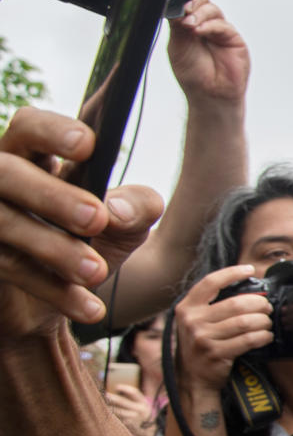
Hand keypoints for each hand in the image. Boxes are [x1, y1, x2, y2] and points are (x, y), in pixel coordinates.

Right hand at [0, 107, 161, 335]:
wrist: (62, 300)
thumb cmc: (90, 243)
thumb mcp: (126, 225)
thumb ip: (137, 207)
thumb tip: (118, 212)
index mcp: (33, 158)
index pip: (30, 127)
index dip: (53, 131)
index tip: (88, 144)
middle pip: (7, 173)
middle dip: (51, 195)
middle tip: (96, 219)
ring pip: (5, 224)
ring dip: (54, 249)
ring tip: (96, 272)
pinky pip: (10, 270)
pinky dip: (53, 290)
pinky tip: (90, 308)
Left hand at [103, 383, 155, 435]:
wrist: (149, 427)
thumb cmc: (140, 410)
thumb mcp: (141, 403)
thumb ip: (131, 397)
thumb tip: (114, 389)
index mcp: (143, 402)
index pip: (134, 393)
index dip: (125, 388)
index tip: (116, 386)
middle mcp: (140, 409)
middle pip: (124, 402)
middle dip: (113, 398)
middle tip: (105, 394)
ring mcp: (134, 418)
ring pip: (119, 411)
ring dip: (110, 407)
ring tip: (102, 403)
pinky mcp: (128, 425)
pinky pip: (118, 419)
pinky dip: (111, 415)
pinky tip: (104, 412)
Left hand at [166, 0, 250, 105]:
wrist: (209, 95)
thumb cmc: (194, 74)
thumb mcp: (177, 45)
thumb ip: (176, 25)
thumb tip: (174, 5)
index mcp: (190, 25)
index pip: (188, 3)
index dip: (182, 1)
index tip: (174, 6)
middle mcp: (206, 26)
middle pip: (202, 2)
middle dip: (191, 4)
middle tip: (183, 12)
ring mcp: (220, 32)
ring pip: (212, 10)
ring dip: (199, 14)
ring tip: (189, 25)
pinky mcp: (234, 39)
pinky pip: (223, 25)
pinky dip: (210, 25)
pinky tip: (200, 31)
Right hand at [170, 264, 272, 391]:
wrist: (193, 376)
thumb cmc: (201, 343)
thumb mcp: (196, 320)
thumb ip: (212, 304)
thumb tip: (248, 287)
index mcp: (187, 307)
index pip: (211, 282)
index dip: (232, 273)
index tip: (250, 269)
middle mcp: (193, 320)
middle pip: (236, 303)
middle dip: (259, 303)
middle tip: (267, 307)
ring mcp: (203, 338)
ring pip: (245, 322)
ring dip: (263, 321)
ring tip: (267, 322)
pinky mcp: (216, 353)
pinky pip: (248, 340)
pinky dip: (263, 336)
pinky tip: (266, 335)